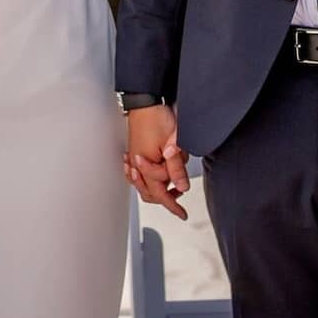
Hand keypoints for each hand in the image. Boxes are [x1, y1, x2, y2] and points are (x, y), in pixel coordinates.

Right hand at [123, 105, 190, 220]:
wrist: (145, 102)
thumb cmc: (156, 118)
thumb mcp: (172, 145)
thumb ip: (176, 168)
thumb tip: (181, 187)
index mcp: (145, 166)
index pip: (160, 194)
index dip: (173, 206)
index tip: (182, 214)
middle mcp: (137, 165)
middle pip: (150, 193)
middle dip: (166, 196)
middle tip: (179, 195)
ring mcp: (135, 158)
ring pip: (146, 183)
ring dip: (160, 185)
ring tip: (174, 180)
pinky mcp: (137, 151)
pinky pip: (141, 172)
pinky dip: (150, 175)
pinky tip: (159, 170)